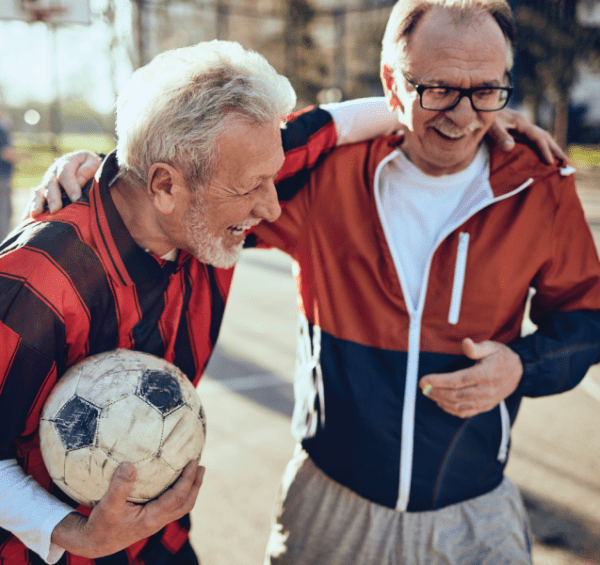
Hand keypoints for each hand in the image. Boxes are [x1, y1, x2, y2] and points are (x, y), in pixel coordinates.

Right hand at [22, 151, 101, 217]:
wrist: (83, 162)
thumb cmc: (90, 165)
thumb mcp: (92, 163)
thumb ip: (86, 170)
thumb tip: (79, 182)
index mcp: (66, 164)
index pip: (66, 174)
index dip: (70, 186)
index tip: (76, 198)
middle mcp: (53, 173)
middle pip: (51, 184)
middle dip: (53, 198)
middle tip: (55, 210)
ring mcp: (47, 182)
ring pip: (40, 192)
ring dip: (38, 203)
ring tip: (37, 213)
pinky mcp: (44, 191)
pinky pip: (35, 199)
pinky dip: (30, 208)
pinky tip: (26, 219)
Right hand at [51, 460, 204, 557]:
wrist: (93, 544)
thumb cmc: (100, 525)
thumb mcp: (107, 506)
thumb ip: (119, 486)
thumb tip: (129, 465)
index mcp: (153, 518)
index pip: (178, 497)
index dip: (189, 479)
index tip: (194, 462)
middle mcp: (158, 521)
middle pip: (186, 504)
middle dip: (196, 485)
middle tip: (201, 466)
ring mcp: (156, 521)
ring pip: (181, 506)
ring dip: (190, 489)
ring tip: (194, 472)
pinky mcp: (150, 519)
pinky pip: (171, 505)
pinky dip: (178, 492)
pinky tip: (174, 481)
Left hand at [418, 338, 522, 418]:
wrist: (520, 372)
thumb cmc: (502, 357)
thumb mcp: (491, 347)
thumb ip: (476, 348)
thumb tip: (465, 343)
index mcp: (485, 375)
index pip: (457, 381)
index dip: (438, 381)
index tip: (423, 380)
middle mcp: (485, 391)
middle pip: (455, 395)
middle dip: (435, 392)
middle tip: (423, 387)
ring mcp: (485, 401)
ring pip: (458, 406)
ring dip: (441, 401)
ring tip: (429, 393)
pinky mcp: (485, 406)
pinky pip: (466, 412)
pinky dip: (451, 410)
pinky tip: (441, 403)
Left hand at [487, 107, 566, 164]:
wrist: (478, 105)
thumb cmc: (483, 116)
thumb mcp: (490, 126)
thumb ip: (500, 136)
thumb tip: (511, 147)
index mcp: (521, 123)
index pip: (538, 138)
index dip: (544, 150)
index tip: (551, 163)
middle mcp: (524, 123)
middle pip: (545, 137)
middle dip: (555, 150)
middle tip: (566, 163)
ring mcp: (521, 125)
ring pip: (540, 137)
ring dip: (550, 148)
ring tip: (559, 160)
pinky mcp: (516, 128)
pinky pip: (532, 139)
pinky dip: (540, 147)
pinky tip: (541, 154)